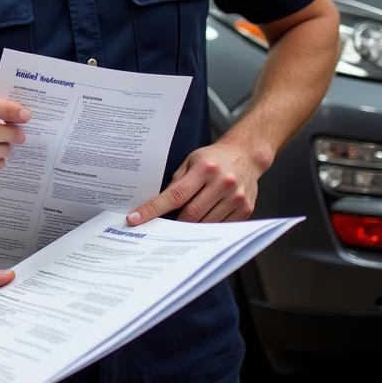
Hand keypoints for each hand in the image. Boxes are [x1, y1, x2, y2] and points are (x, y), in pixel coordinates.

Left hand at [126, 138, 266, 225]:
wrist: (245, 155)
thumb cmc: (214, 158)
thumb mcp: (190, 161)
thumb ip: (176, 182)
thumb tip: (159, 205)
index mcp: (205, 168)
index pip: (174, 195)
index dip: (153, 209)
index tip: (136, 219)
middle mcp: (222, 183)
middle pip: (190, 214)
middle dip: (173, 222)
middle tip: (162, 225)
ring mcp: (236, 197)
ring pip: (205, 224)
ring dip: (191, 227)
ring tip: (184, 221)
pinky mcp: (245, 209)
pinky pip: (220, 227)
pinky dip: (208, 227)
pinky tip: (204, 219)